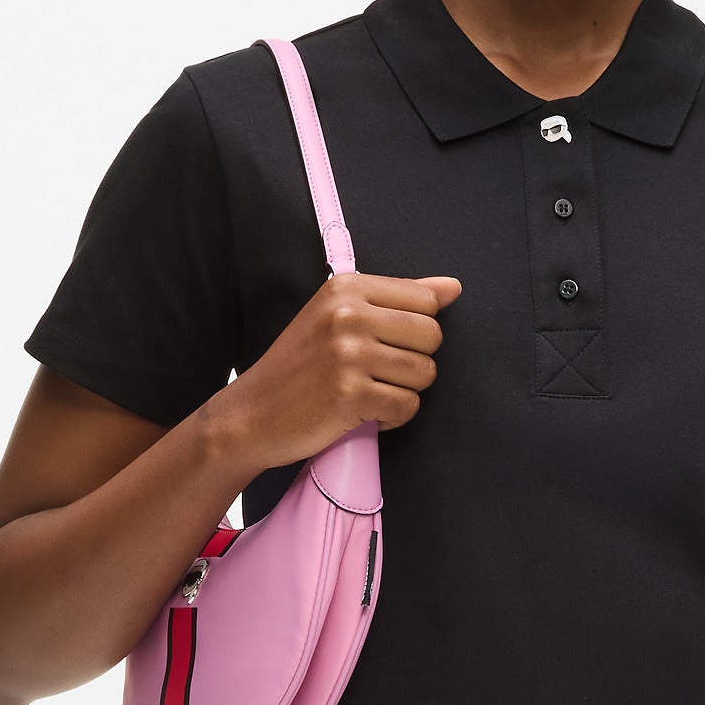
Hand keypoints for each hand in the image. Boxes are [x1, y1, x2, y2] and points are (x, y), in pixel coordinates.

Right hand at [221, 271, 462, 469]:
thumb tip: (453, 287)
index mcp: (346, 287)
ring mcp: (349, 355)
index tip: (383, 344)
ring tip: (368, 392)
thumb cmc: (299, 366)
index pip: (426, 302)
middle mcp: (347, 315)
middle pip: (431, 336)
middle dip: (414, 361)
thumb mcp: (338, 316)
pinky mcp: (351, 395)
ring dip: (403, 391)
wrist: (251, 414)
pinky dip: (392, 417)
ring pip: (425, 373)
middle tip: (377, 372)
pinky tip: (363, 413)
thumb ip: (398, 298)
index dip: (415, 331)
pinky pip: (407, 406)